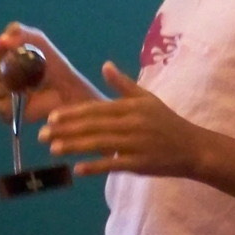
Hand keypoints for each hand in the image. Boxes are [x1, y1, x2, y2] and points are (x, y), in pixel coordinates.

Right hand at [0, 23, 100, 125]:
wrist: (66, 89)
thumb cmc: (52, 63)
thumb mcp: (38, 41)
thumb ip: (19, 34)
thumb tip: (2, 39)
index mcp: (5, 56)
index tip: (3, 50)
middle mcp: (0, 74)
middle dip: (2, 70)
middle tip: (17, 72)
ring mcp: (2, 94)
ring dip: (7, 87)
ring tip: (25, 87)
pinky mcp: (7, 112)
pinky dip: (9, 105)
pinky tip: (23, 100)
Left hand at [38, 62, 202, 177]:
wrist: (192, 147)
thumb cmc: (166, 120)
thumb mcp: (147, 98)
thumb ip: (123, 84)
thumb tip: (105, 65)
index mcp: (129, 107)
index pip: (95, 109)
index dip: (72, 113)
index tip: (51, 117)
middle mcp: (130, 124)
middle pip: (92, 127)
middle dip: (65, 130)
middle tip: (42, 135)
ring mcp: (134, 144)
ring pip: (99, 145)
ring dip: (74, 147)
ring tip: (53, 149)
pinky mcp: (139, 164)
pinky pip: (114, 165)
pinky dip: (95, 167)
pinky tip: (78, 169)